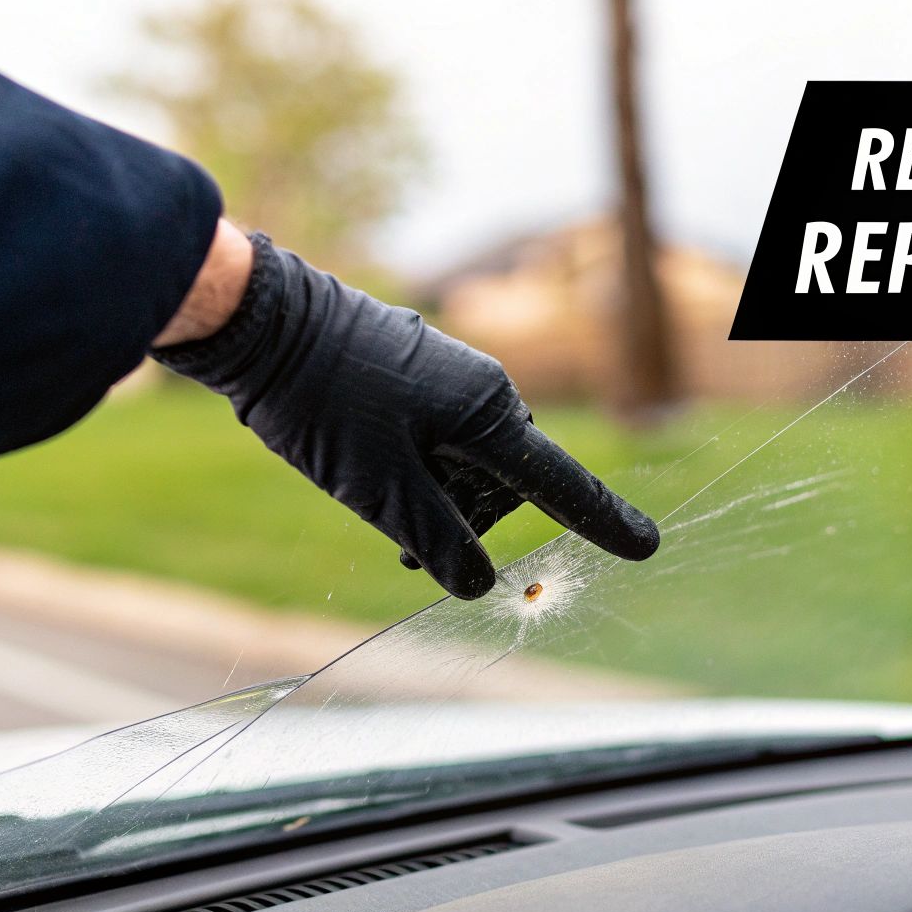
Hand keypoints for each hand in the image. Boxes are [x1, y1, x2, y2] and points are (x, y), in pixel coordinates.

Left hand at [152, 233, 660, 599]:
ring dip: (435, 496)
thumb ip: (440, 543)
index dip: (603, 521)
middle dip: (465, 519)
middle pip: (506, 484)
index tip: (647, 547)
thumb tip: (481, 585)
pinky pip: (439, 437)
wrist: (264, 326)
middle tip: (403, 544)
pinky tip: (369, 473)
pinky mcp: (417, 374)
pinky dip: (416, 469)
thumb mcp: (383, 493)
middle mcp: (483, 391)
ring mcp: (450, 378)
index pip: (561, 484)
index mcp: (490, 414)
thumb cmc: (326, 405)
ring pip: (467, 464)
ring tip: (373, 501)